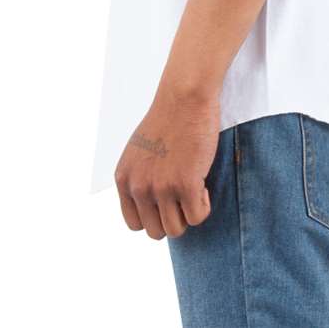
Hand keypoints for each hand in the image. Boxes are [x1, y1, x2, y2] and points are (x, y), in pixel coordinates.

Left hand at [114, 87, 219, 239]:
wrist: (185, 95)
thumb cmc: (168, 118)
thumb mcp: (139, 151)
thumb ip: (139, 177)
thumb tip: (150, 205)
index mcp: (124, 179)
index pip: (134, 224)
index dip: (154, 215)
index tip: (167, 199)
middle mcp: (138, 187)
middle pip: (156, 231)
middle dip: (173, 217)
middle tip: (183, 193)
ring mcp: (161, 188)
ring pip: (177, 229)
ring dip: (189, 212)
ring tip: (194, 186)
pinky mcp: (185, 184)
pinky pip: (198, 217)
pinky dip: (204, 205)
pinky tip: (203, 182)